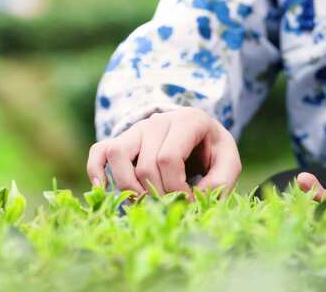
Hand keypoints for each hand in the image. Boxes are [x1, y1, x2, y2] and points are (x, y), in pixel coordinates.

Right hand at [87, 108, 241, 196]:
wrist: (202, 137)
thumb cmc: (214, 152)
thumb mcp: (229, 164)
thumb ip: (219, 183)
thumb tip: (189, 201)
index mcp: (188, 121)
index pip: (168, 159)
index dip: (176, 188)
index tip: (190, 201)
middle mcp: (159, 120)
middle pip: (145, 165)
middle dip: (158, 195)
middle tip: (173, 206)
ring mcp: (138, 129)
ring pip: (118, 156)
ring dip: (129, 187)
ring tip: (147, 202)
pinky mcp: (123, 140)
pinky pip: (100, 151)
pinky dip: (97, 170)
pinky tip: (103, 189)